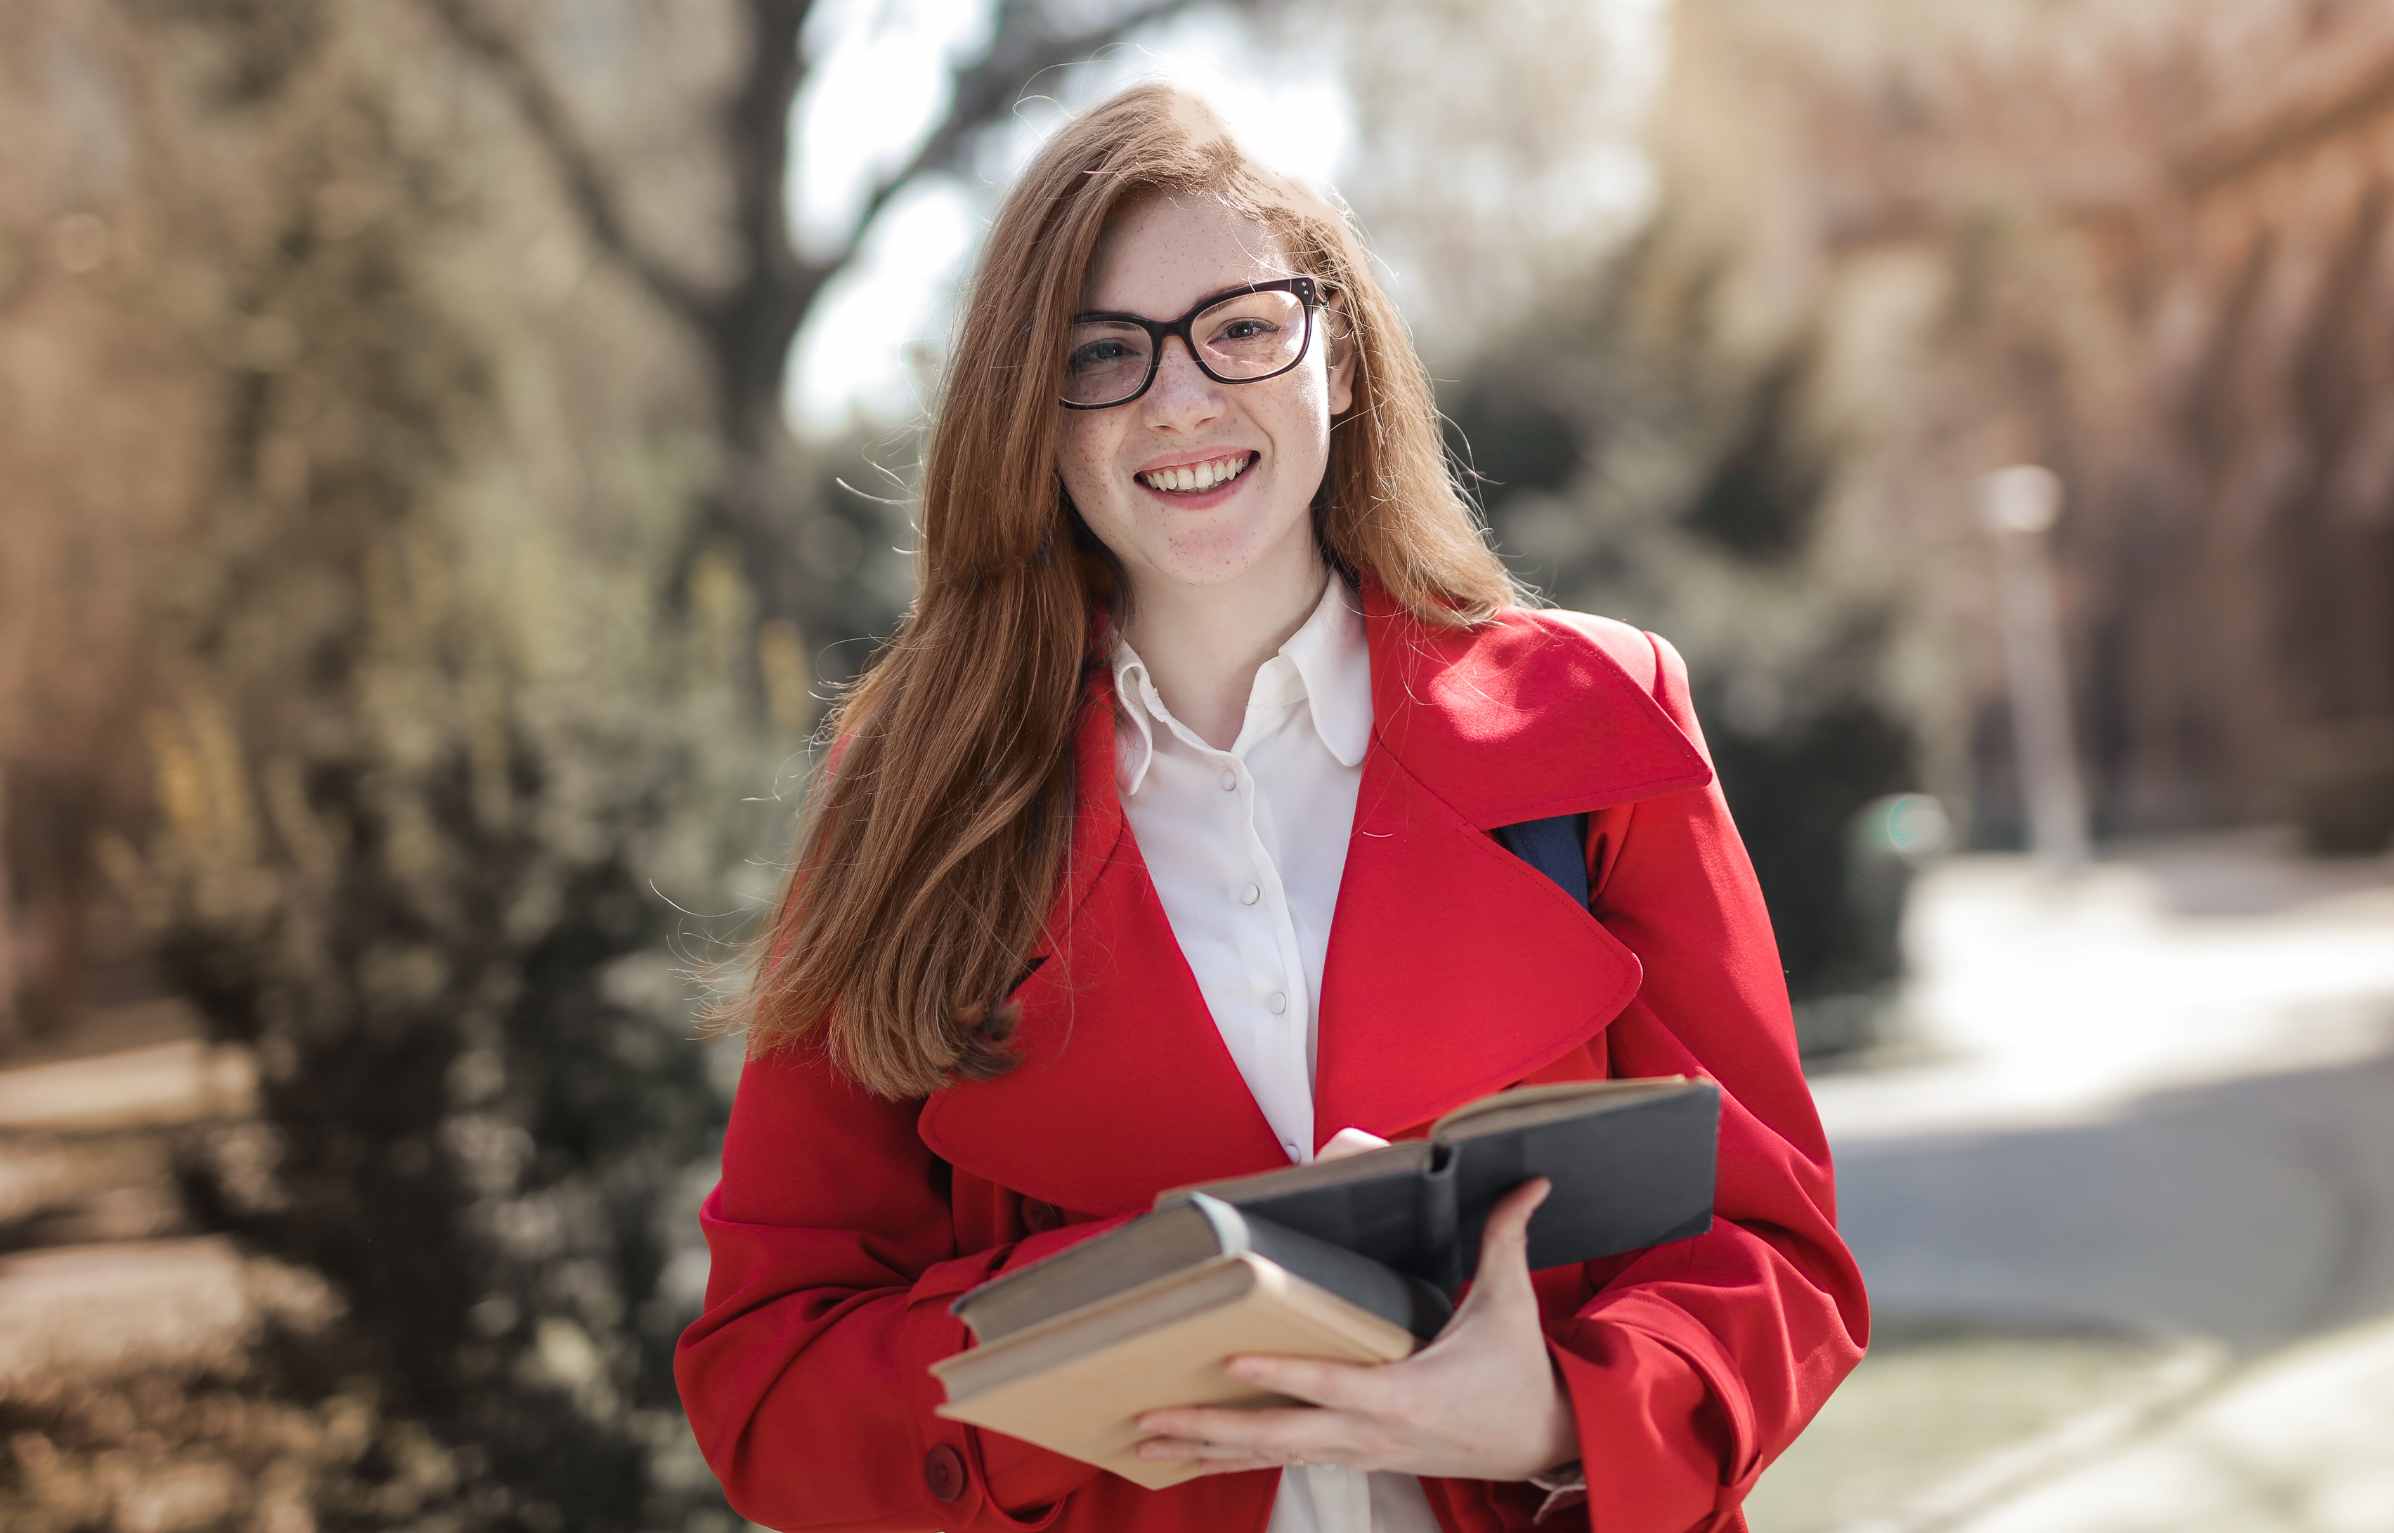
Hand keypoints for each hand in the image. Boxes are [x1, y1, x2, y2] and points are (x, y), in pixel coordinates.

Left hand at [1130, 1173, 1579, 1480]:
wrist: (1541, 1442)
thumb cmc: (1517, 1372)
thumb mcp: (1510, 1303)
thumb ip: (1505, 1238)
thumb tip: (1529, 1182)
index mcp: (1406, 1392)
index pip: (1333, 1382)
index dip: (1283, 1375)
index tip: (1231, 1361)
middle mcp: (1371, 1431)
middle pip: (1279, 1435)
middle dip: (1209, 1427)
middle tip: (1147, 1415)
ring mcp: (1358, 1452)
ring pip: (1270, 1457)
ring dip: (1204, 1449)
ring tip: (1141, 1439)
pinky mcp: (1353, 1458)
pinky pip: (1282, 1462)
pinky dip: (1230, 1460)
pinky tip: (1187, 1457)